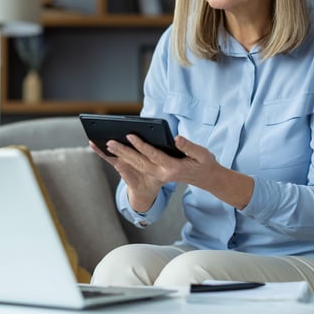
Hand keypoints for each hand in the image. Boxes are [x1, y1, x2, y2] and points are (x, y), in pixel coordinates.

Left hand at [91, 134, 254, 210]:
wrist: (206, 178)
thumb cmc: (204, 163)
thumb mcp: (202, 154)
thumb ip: (189, 146)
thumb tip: (176, 138)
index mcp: (173, 169)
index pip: (153, 155)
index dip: (141, 145)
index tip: (129, 135)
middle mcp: (162, 174)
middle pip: (139, 162)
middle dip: (123, 152)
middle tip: (110, 141)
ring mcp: (158, 176)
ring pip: (136, 166)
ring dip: (121, 156)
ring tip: (107, 145)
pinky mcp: (155, 174)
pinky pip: (137, 168)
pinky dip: (125, 161)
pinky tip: (115, 153)